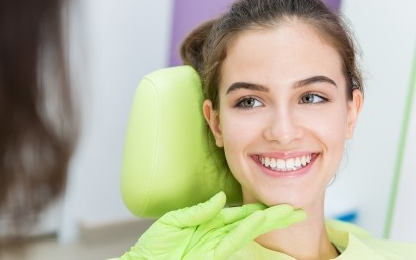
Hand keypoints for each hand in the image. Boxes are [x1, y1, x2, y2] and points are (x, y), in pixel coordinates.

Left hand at [119, 192, 305, 259]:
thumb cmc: (155, 246)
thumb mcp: (174, 221)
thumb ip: (199, 210)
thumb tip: (221, 198)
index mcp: (209, 221)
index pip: (239, 213)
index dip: (258, 208)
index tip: (276, 203)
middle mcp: (217, 233)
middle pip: (250, 222)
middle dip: (273, 216)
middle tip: (295, 211)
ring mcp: (217, 244)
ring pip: (247, 230)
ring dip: (267, 222)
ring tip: (286, 214)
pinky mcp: (213, 255)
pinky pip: (233, 241)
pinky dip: (246, 231)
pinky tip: (258, 221)